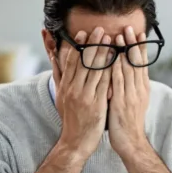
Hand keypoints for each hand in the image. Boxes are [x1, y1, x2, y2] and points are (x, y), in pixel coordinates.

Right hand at [53, 27, 111, 159]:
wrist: (75, 142)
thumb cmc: (71, 118)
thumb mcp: (61, 96)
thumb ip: (60, 75)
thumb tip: (53, 57)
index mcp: (65, 86)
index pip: (71, 62)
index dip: (77, 46)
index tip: (83, 33)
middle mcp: (73, 89)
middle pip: (83, 62)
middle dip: (92, 45)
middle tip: (100, 30)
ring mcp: (85, 97)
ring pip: (95, 71)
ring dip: (104, 53)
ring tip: (111, 40)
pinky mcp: (96, 105)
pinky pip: (104, 84)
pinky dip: (110, 71)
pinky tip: (118, 61)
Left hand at [108, 26, 150, 158]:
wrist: (130, 142)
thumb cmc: (128, 123)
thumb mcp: (133, 102)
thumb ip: (131, 87)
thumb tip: (128, 73)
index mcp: (142, 89)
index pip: (142, 64)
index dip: (140, 48)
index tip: (138, 34)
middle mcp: (138, 90)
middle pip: (136, 63)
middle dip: (132, 44)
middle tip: (130, 28)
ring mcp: (131, 96)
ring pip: (128, 70)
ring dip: (124, 52)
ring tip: (120, 36)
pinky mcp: (121, 103)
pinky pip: (118, 83)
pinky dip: (116, 69)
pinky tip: (112, 58)